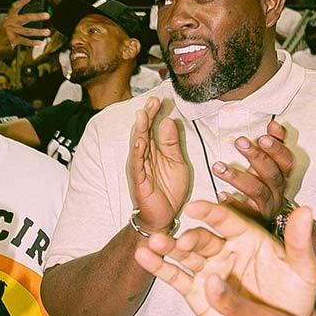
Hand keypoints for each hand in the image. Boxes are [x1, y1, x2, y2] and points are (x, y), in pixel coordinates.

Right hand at [0, 0, 51, 59]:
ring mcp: (10, 31)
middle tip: (47, 15)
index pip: (15, 7)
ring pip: (27, 31)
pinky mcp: (11, 40)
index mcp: (9, 17)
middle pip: (25, 18)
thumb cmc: (4, 34)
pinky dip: (32, 42)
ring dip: (38, 32)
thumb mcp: (10, 24)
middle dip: (37, 16)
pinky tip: (39, 42)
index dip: (22, 2)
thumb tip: (37, 18)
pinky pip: (24, 41)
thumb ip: (20, 21)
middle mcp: (9, 22)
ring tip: (47, 32)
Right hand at [128, 96, 191, 232]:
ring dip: (140, 130)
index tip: (160, 99)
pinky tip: (139, 141)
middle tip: (152, 100)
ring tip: (142, 115)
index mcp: (155, 151)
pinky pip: (138, 164)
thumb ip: (173, 144)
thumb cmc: (169, 191)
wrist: (163, 217)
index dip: (155, 114)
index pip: (153, 128)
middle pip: (144, 132)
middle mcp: (145, 156)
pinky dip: (137, 152)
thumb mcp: (177, 163)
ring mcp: (140, 167)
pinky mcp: (139, 180)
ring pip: (139, 144)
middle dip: (147, 116)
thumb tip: (169, 121)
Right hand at [133, 200, 315, 315]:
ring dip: (168, 248)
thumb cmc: (295, 297)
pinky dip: (160, 267)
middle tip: (182, 242)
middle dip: (188, 238)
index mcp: (248, 238)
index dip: (209, 212)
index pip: (225, 220)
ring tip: (152, 244)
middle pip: (201, 238)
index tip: (193, 207)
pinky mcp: (197, 292)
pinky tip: (145, 258)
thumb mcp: (304, 270)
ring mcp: (208, 270)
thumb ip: (300, 242)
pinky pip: (176, 277)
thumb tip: (306, 211)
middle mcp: (224, 251)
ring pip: (184, 255)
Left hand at [210, 119, 294, 221]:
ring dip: (237, 177)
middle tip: (239, 141)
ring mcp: (266, 208)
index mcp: (282, 178)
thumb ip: (273, 146)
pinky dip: (233, 203)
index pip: (286, 162)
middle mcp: (278, 193)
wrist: (260, 228)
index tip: (263, 136)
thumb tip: (273, 125)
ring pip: (257, 191)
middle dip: (257, 156)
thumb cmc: (262, 189)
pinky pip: (244, 213)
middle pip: (272, 174)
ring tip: (217, 166)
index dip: (278, 149)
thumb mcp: (268, 167)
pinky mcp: (253, 222)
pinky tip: (221, 194)